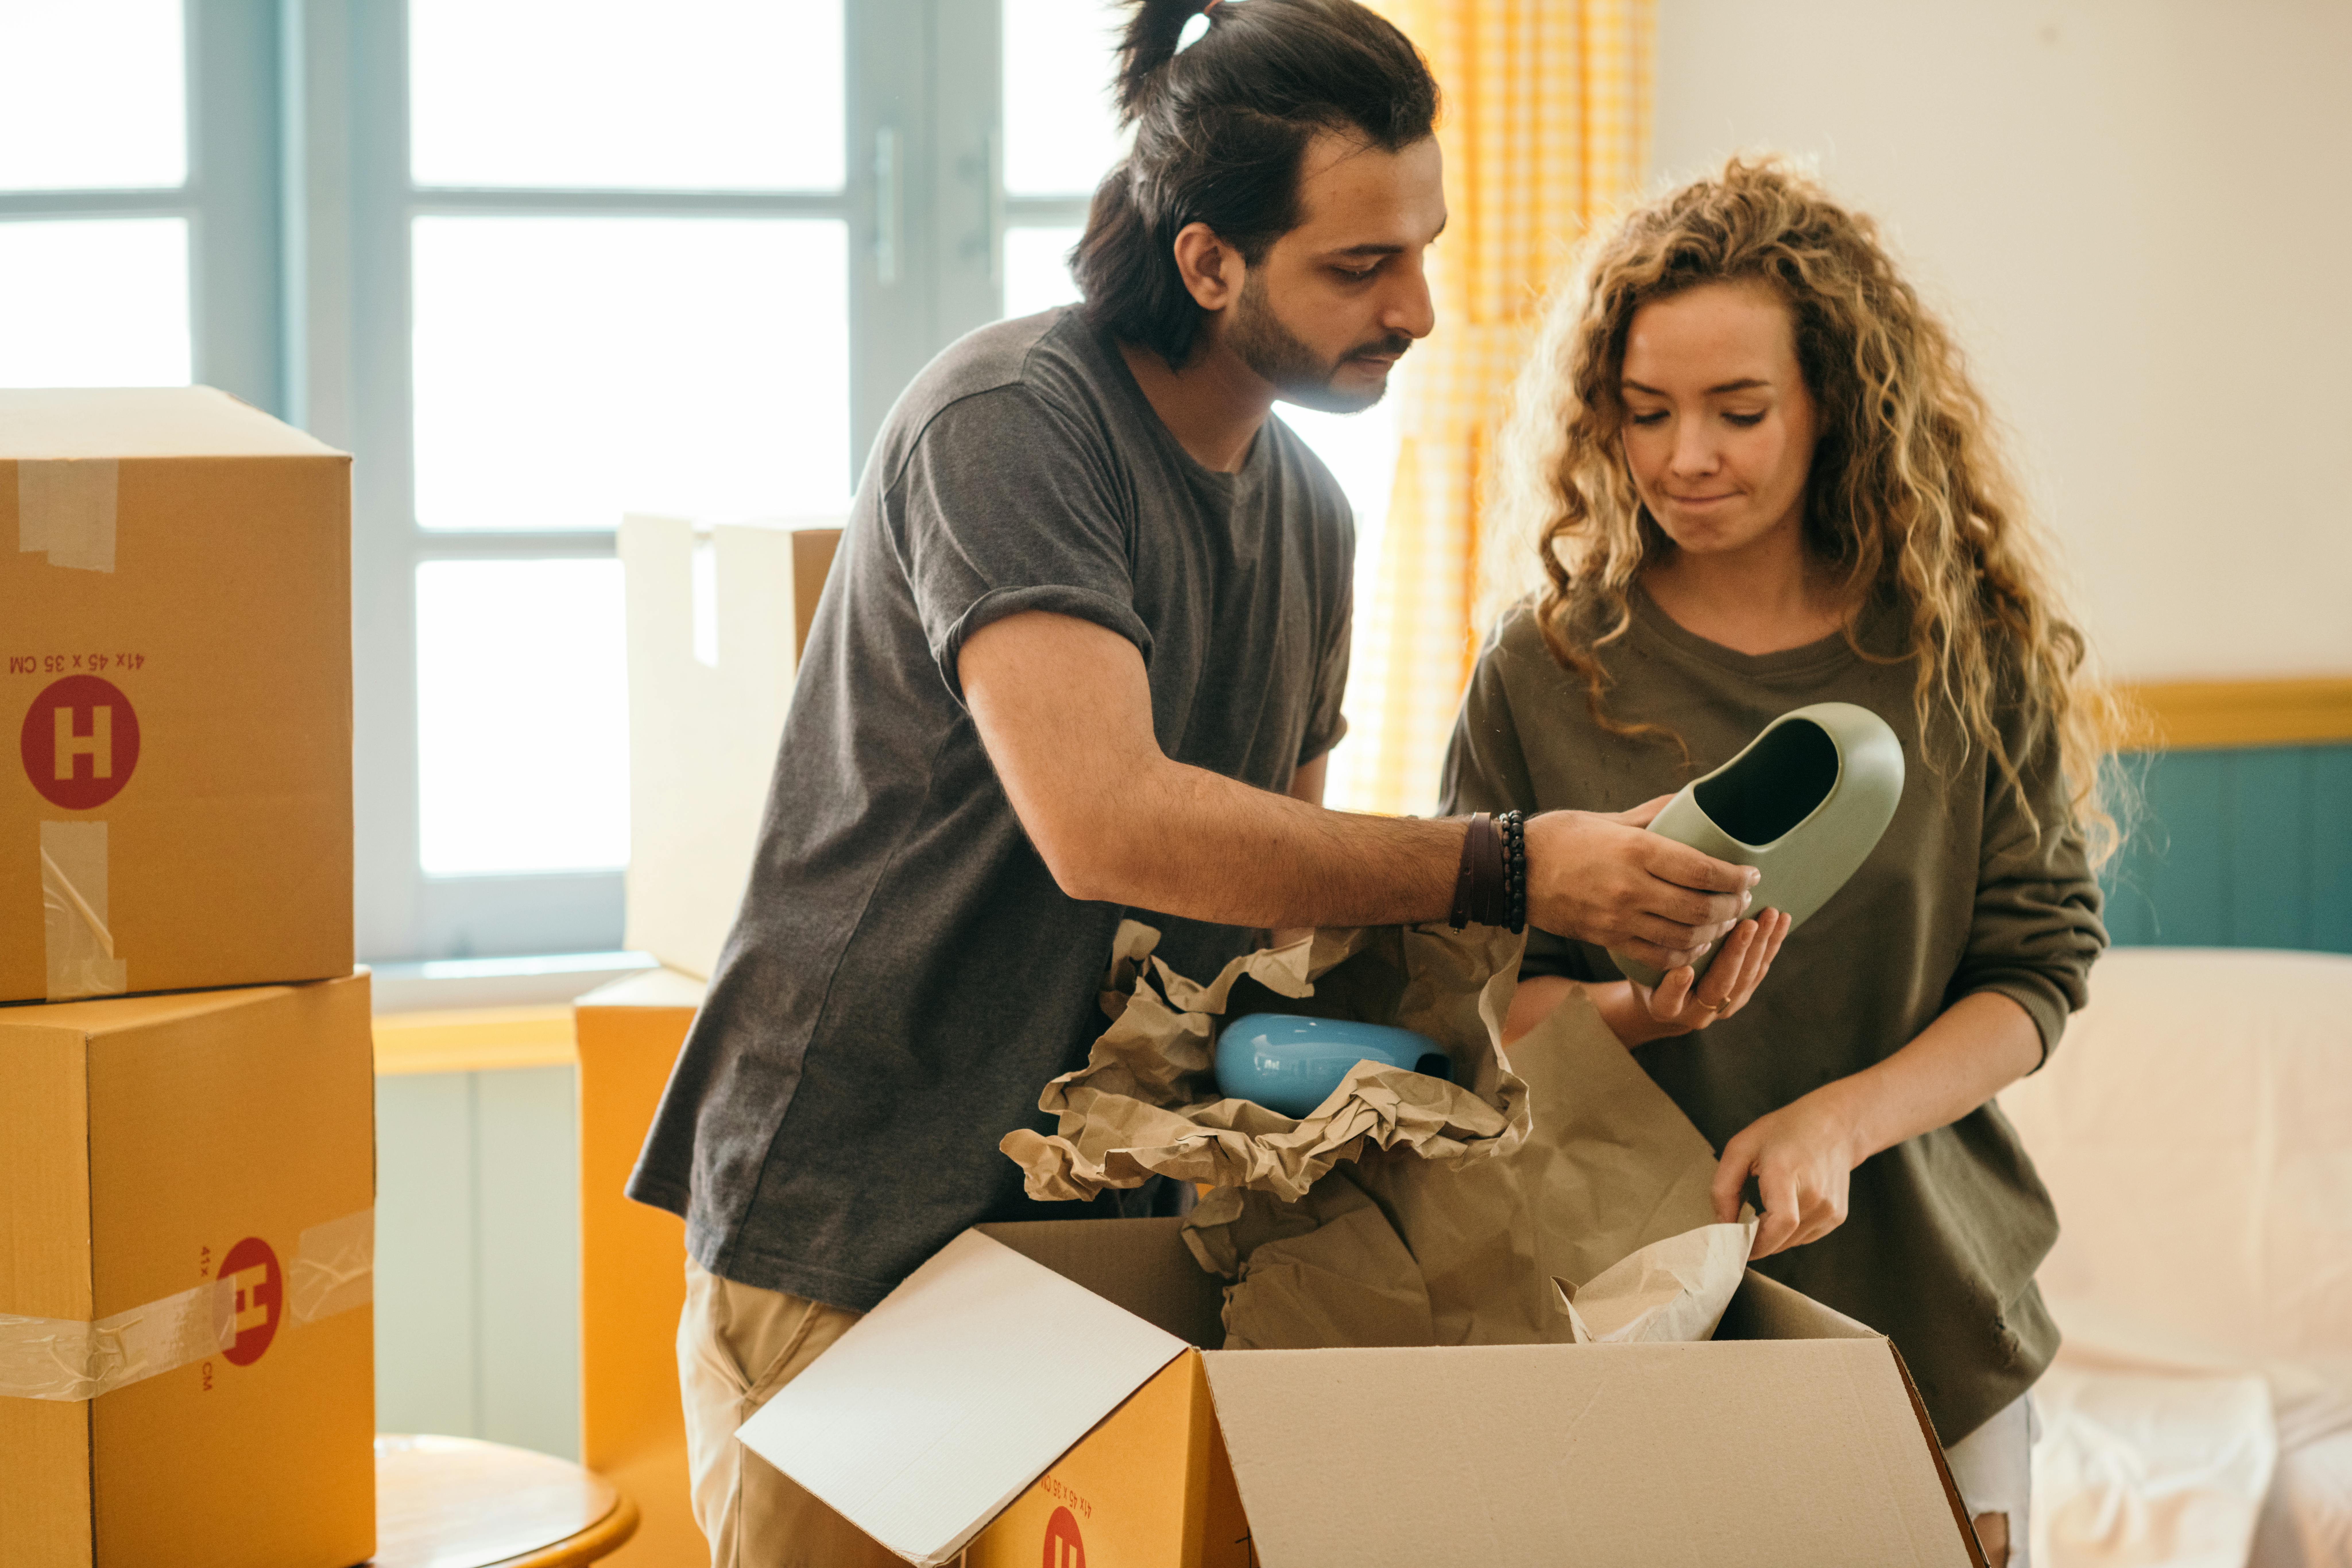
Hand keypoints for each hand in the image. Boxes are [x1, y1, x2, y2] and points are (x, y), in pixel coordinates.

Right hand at [1524, 797, 1756, 970]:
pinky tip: (1695, 945)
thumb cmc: (1560, 837)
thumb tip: (1691, 800)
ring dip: (1713, 933)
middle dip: (1732, 907)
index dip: (1736, 876)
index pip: (1703, 870)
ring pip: (1685, 938)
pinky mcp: (1607, 938)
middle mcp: (1631, 888)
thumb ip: (1653, 815)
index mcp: (1636, 851)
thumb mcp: (1608, 818)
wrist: (1511, 871)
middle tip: (1742, 899)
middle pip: (1700, 908)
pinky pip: (1658, 957)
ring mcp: (1619, 918)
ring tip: (1723, 922)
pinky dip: (1685, 956)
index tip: (1751, 875)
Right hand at [1594, 908, 1792, 1044]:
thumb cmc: (1646, 972)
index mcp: (1663, 1008)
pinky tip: (1780, 921)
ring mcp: (1722, 1008)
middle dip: (1735, 955)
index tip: (1683, 970)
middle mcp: (1695, 1014)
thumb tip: (1639, 911)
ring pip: (1745, 979)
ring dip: (1761, 947)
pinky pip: (1760, 972)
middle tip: (1746, 924)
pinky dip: (1772, 946)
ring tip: (1770, 915)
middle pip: (1718, 987)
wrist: (1665, 1004)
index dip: (1677, 988)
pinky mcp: (1740, 997)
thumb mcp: (1635, 965)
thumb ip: (1642, 948)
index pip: (1669, 1001)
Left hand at [1711, 1088, 1863, 1258]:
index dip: (1757, 1243)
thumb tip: (1723, 1224)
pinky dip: (1789, 1232)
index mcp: (1788, 1174)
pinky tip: (1784, 1207)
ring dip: (1772, 1236)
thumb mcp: (1740, 1148)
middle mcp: (1815, 1195)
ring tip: (1764, 1208)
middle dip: (1757, 1241)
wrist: (1833, 1126)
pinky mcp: (1837, 1217)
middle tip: (1741, 1226)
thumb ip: (1724, 1188)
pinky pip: (1805, 1237)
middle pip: (1782, 1239)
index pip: (1781, 1223)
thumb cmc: (1785, 1132)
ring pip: (1791, 1242)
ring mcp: (1830, 1209)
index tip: (1736, 1245)